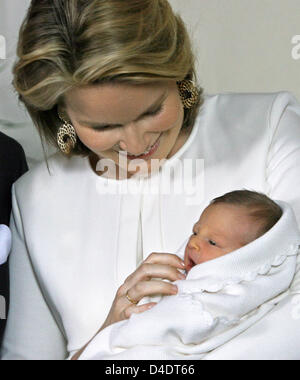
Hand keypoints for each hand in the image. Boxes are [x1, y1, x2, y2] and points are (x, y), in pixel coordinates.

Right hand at [71, 252, 185, 359]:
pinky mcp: (121, 316)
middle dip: (167, 270)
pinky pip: (132, 310)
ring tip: (175, 290)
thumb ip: (153, 283)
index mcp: (133, 279)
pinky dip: (144, 307)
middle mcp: (127, 286)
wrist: (107, 332)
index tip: (182, 264)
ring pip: (140, 287)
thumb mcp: (139, 293)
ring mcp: (123, 301)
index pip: (150, 260)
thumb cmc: (126, 311)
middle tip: (182, 278)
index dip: (167, 258)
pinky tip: (155, 307)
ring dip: (160, 286)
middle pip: (146, 270)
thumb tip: (179, 277)